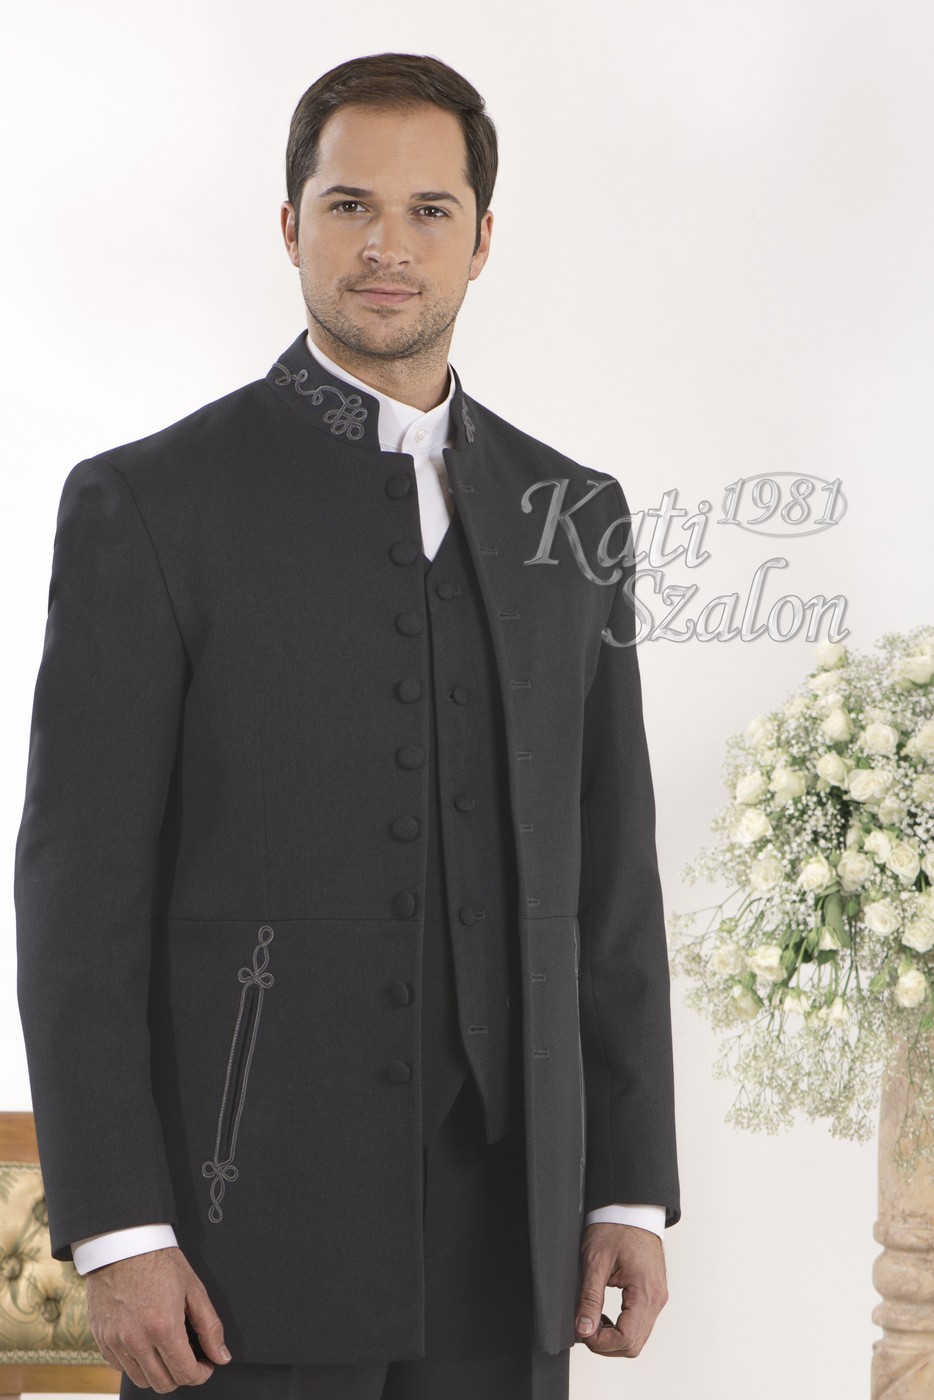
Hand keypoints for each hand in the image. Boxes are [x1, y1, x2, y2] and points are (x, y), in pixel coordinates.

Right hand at [85, 1245, 230, 1390]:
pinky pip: (120, 1367)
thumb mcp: (193, 1288)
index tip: (205, 1365)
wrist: (122, 1244)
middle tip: (189, 1358)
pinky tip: (146, 1345)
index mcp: (163, 1327)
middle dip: (181, 1376)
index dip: (201, 1374)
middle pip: (163, 1384)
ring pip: (141, 1380)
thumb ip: (210, 1326)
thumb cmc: (159, 1261)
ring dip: (159, 1373)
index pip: (185, 1374)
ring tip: (167, 1352)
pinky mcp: (101, 1338)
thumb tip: (221, 1356)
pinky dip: (136, 1364)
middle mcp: (136, 1340)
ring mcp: (115, 1341)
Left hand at [574, 1222, 667, 1356]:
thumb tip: (583, 1330)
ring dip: (613, 1338)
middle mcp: (657, 1300)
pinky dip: (622, 1327)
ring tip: (593, 1319)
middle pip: (633, 1345)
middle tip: (584, 1326)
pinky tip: (605, 1315)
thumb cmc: (615, 1227)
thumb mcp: (595, 1261)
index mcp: (646, 1292)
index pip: (626, 1339)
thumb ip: (589, 1298)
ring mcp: (658, 1298)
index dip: (600, 1342)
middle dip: (606, 1343)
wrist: (632, 1208)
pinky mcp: (654, 1295)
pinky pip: (640, 1324)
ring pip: (637, 1338)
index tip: (582, 1330)